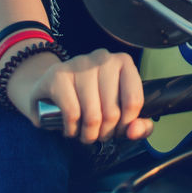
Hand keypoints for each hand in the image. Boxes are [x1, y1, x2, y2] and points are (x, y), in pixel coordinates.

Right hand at [6, 48, 154, 142]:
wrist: (52, 87)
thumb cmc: (92, 99)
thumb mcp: (119, 111)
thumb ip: (139, 125)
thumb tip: (134, 132)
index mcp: (124, 62)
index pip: (134, 101)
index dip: (126, 124)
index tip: (118, 129)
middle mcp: (103, 58)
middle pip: (112, 112)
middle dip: (105, 133)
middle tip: (98, 134)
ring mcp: (79, 64)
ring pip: (92, 115)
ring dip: (88, 134)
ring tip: (85, 134)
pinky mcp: (58, 75)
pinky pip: (72, 113)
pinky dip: (72, 129)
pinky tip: (71, 129)